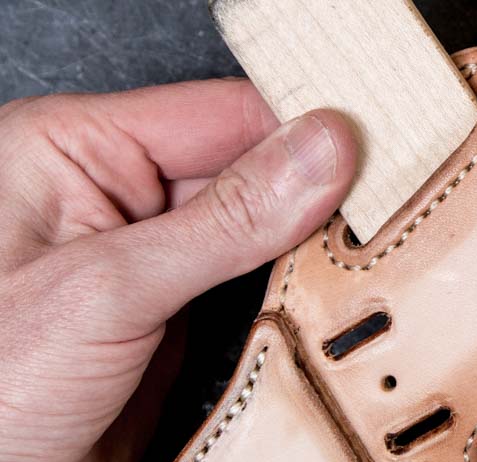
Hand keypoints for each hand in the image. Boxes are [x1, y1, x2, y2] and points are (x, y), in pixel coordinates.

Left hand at [0, 81, 356, 461]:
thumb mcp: (109, 292)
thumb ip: (225, 221)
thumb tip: (322, 151)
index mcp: (76, 152)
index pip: (226, 116)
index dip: (307, 134)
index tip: (384, 164)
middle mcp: (116, 199)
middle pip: (252, 170)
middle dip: (320, 199)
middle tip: (394, 222)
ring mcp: (152, 265)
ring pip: (263, 233)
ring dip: (313, 255)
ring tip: (373, 266)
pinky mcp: (177, 323)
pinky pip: (256, 292)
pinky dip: (296, 302)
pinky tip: (332, 307)